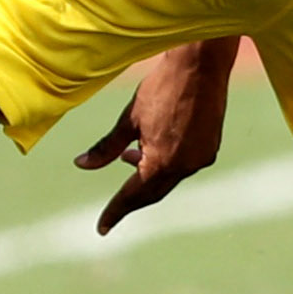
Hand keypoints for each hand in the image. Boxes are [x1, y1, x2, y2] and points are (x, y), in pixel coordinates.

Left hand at [74, 37, 239, 234]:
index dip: (114, 211)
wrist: (200, 65)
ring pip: (169, 178)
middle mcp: (184, 167)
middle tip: (113, 209)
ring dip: (147, 176)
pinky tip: (153, 147)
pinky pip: (184, 165)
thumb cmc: (161, 88)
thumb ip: (106, 148)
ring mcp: (201, 158)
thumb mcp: (129, 119)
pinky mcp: (211, 148)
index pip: (131, 196)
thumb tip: (81, 165)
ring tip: (129, 157)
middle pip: (152, 193)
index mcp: (161, 163)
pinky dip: (166, 164)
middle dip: (131, 199)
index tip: (101, 228)